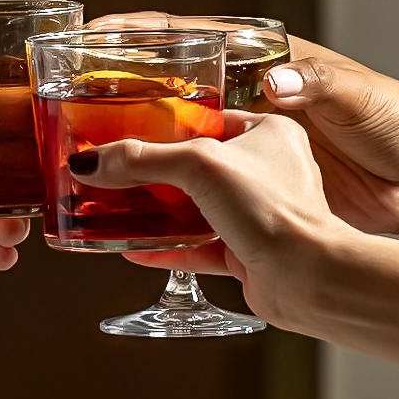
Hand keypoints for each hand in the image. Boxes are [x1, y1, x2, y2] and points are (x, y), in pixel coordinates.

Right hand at [74, 109, 352, 333]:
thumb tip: (91, 162)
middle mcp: (268, 172)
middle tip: (118, 170)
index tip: (132, 128)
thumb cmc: (276, 211)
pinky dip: (167, 248)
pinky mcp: (248, 254)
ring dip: (158, 212)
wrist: (307, 278)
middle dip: (156, 172)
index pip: (210, 120)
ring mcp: (257, 215)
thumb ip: (142, 160)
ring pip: (197, 209)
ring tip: (119, 207)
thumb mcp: (200, 167)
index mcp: (270, 134)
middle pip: (198, 167)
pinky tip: (134, 248)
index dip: (169, 124)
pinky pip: (198, 248)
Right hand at [88, 10, 398, 239]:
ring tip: (82, 186)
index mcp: (260, 71)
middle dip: (112, 115)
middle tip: (65, 119)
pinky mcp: (252, 217)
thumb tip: (271, 84)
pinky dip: (163, 237)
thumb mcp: (355, 98)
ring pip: (169, 173)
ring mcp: (241, 170)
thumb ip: (311, 86)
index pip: (184, 43)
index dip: (132, 39)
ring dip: (129, 182)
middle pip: (161, 111)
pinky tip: (127, 244)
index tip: (84, 36)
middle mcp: (240, 117)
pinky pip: (195, 229)